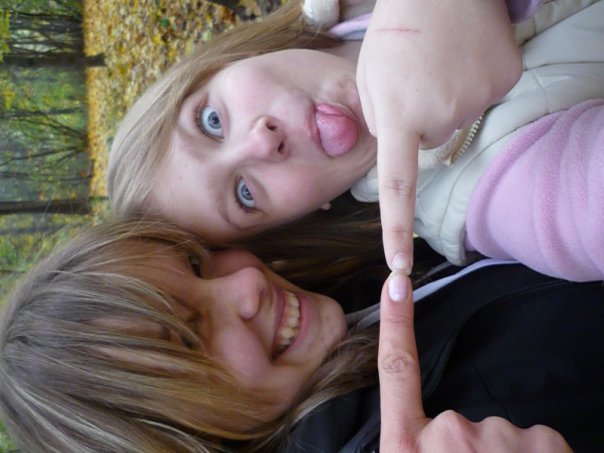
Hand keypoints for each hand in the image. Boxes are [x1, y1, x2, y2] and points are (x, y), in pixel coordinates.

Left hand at [357, 0, 522, 273]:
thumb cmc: (395, 32)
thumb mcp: (369, 78)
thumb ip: (381, 123)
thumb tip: (404, 150)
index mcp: (398, 116)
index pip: (397, 186)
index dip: (396, 231)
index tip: (398, 268)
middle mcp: (440, 116)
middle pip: (430, 142)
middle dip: (419, 119)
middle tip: (414, 78)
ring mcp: (478, 99)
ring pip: (457, 122)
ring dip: (445, 101)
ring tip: (437, 63)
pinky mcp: (505, 82)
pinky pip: (482, 101)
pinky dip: (472, 86)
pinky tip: (464, 58)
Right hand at [378, 273, 572, 451]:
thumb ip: (417, 447)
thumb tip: (429, 438)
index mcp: (407, 445)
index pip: (396, 370)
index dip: (396, 323)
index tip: (397, 283)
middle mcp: (448, 433)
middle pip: (463, 418)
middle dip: (473, 446)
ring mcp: (496, 436)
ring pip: (503, 435)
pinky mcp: (542, 443)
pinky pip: (539, 442)